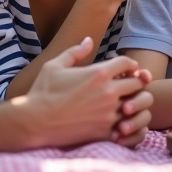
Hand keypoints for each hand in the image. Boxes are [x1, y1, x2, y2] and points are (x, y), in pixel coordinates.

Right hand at [20, 38, 150, 146]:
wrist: (34, 123)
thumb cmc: (42, 92)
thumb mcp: (55, 66)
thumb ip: (75, 52)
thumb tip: (88, 40)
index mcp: (98, 74)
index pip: (127, 63)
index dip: (130, 64)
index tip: (128, 69)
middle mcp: (108, 92)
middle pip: (137, 83)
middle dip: (135, 82)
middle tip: (128, 86)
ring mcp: (108, 113)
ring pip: (136, 106)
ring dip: (133, 103)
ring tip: (126, 103)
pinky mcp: (105, 132)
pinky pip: (130, 127)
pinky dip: (129, 123)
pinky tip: (120, 121)